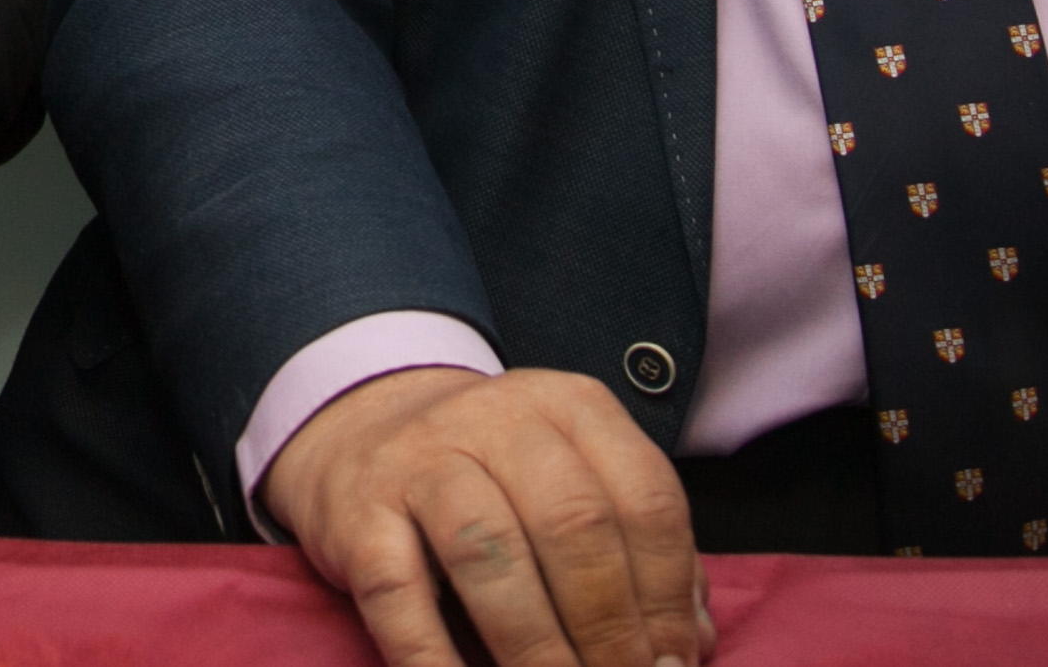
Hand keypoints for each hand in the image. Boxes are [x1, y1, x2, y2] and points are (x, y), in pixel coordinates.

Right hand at [264, 367, 711, 666]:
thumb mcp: (569, 480)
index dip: (668, 593)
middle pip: (574, 523)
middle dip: (610, 626)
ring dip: (537, 647)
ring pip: (491, 553)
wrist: (359, 429)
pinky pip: (400, 596)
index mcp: (569, 406)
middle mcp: (496, 419)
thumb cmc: (491, 476)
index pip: (645, 495)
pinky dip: (437, 661)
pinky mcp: (358, 514)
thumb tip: (689, 646)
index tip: (673, 663)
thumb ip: (634, 550)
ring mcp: (420, 461)